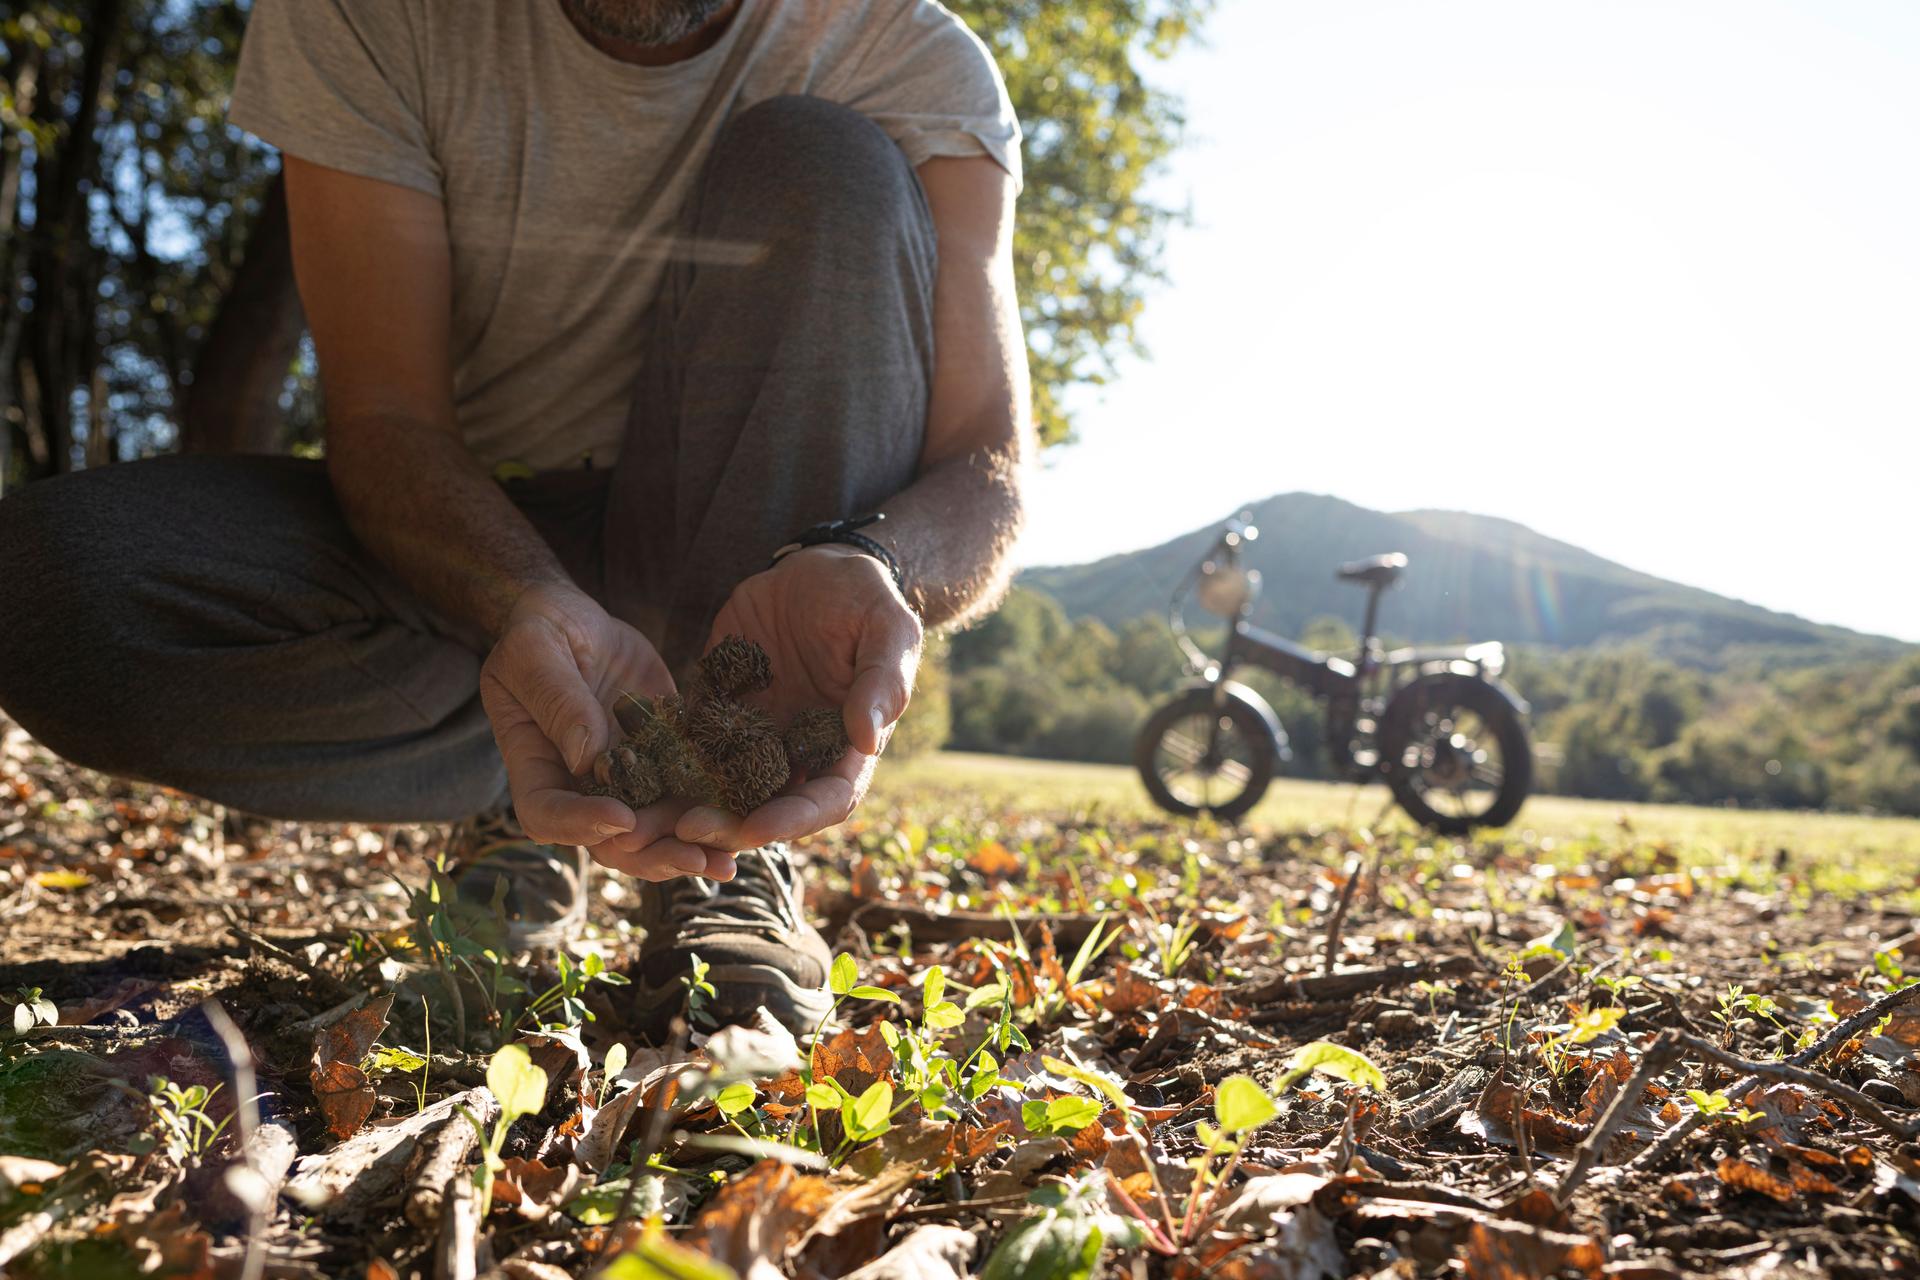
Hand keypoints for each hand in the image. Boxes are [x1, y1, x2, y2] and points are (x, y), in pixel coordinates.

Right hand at [477, 583, 734, 880]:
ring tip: (727, 861)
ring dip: (688, 849)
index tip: (623, 818)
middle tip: (693, 858)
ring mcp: (626, 779)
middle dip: (651, 854)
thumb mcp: (536, 652)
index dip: (581, 824)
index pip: (547, 814)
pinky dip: (715, 814)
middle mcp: (581, 786)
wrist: (579, 620)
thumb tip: (588, 757)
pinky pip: (686, 796)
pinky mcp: (664, 760)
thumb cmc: (541, 630)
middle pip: (609, 842)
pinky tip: (751, 823)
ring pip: (654, 832)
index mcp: (538, 766)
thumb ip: (557, 700)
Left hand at [674, 546, 922, 851]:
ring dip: (690, 806)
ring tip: (650, 817)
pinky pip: (689, 742)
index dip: (794, 819)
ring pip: (723, 787)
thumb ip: (881, 682)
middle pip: (769, 806)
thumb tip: (867, 737)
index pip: (828, 799)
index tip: (757, 828)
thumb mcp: (886, 630)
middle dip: (730, 825)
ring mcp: (757, 735)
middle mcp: (800, 752)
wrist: (814, 570)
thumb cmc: (863, 599)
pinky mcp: (719, 709)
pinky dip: (663, 761)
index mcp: (847, 745)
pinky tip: (632, 768)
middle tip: (689, 830)